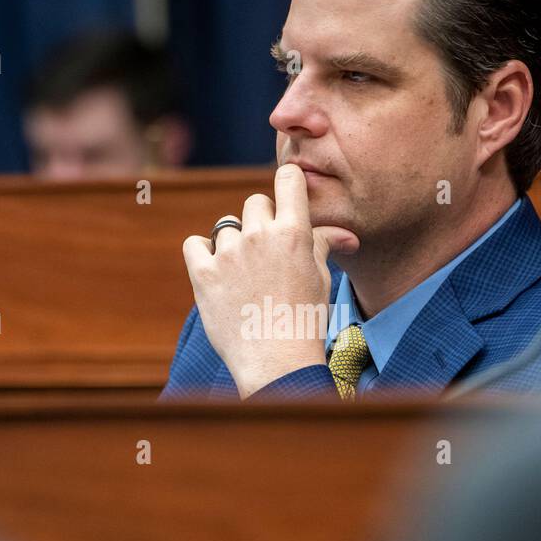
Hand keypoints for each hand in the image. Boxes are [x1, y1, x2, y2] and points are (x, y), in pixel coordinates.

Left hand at [183, 164, 358, 397]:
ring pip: (226, 227)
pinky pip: (194, 244)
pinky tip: (216, 272)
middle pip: (255, 203)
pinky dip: (202, 253)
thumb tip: (346, 235)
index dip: (287, 184)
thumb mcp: (320, 279)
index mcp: (294, 233)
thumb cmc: (305, 321)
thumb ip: (323, 245)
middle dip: (261, 222)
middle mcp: (260, 236)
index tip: (286, 198)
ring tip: (244, 276)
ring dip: (234, 243)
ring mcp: (229, 254)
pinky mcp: (203, 274)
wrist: (276, 362)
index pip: (287, 178)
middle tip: (267, 255)